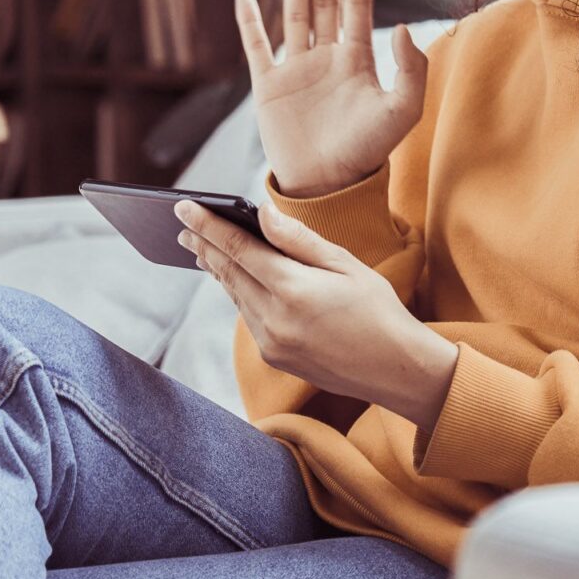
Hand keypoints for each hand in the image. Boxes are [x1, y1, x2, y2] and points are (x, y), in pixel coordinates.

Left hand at [174, 198, 456, 430]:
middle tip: (182, 227)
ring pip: (236, 297)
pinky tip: (238, 281)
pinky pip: (249, 317)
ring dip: (218, 270)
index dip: (209, 226)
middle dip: (204, 247)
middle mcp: (274, 319)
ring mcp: (271, 343)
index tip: (183, 208)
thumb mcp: (346, 265)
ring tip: (203, 249)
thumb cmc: (379, 310)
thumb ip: (300, 240)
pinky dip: (240, 294)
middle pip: (228, 273)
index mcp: (293, 290)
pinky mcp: (274, 357)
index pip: (239, 249)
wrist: (396, 370)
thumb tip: (262, 214)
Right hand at [235, 0, 428, 197]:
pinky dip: (250, 23)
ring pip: (295, 15)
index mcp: (357, 60)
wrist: (327, 185)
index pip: (357, 3)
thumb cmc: (368, 152)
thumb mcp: (401, 111)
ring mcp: (296, 69)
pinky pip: (257, 47)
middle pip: (325, 1)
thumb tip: (400, 26)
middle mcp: (326, 58)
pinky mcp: (268, 86)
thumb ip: (410, 70)